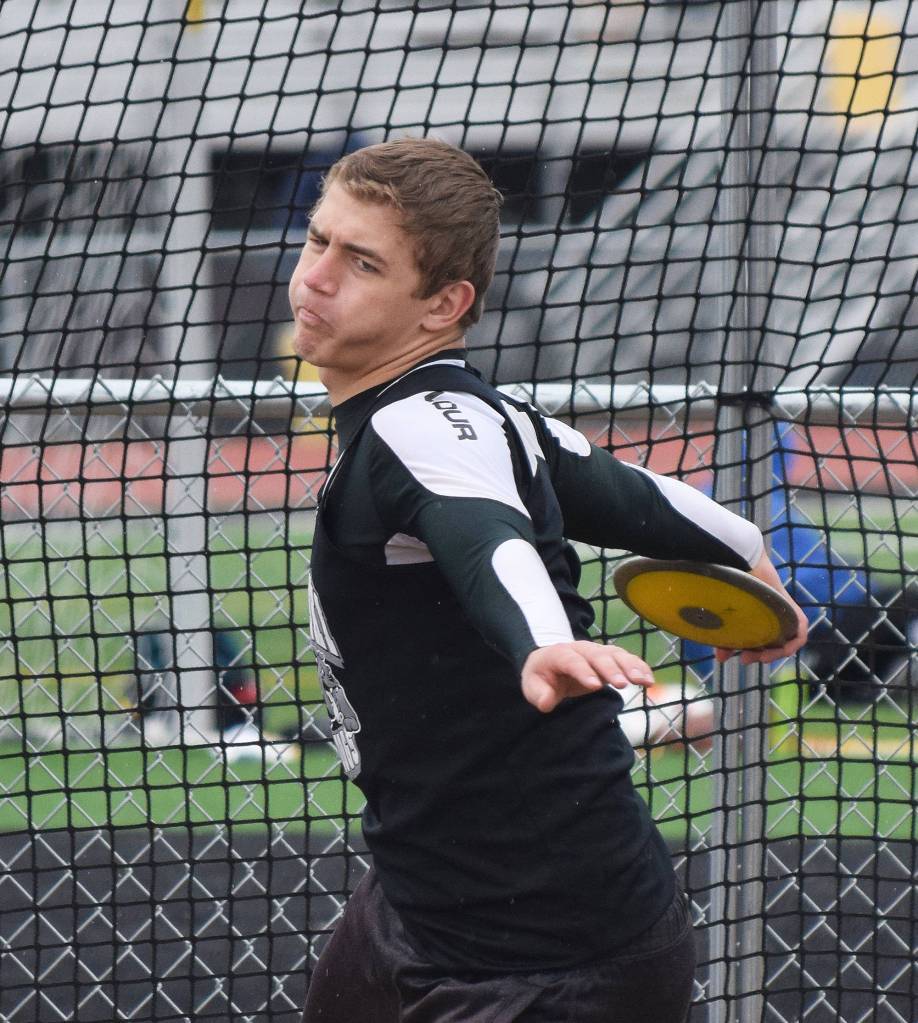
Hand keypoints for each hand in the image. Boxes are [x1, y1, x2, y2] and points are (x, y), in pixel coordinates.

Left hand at [521, 640, 653, 713]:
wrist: (550, 663)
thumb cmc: (541, 677)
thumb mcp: (532, 686)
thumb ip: (538, 694)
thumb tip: (545, 703)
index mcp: (559, 654)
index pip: (572, 661)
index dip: (583, 671)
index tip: (595, 685)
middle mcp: (581, 649)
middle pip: (598, 656)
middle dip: (611, 669)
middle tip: (623, 683)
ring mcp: (597, 652)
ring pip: (616, 655)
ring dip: (630, 667)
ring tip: (644, 681)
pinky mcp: (610, 659)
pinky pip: (626, 660)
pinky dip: (639, 667)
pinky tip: (649, 679)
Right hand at [713, 552, 808, 664]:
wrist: (745, 566)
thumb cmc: (733, 584)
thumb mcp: (729, 616)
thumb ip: (726, 637)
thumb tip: (720, 658)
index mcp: (758, 614)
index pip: (758, 640)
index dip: (750, 652)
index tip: (738, 657)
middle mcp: (772, 616)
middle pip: (770, 643)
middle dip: (758, 655)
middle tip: (745, 659)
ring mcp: (784, 615)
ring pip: (784, 642)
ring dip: (773, 653)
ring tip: (760, 657)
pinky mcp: (795, 615)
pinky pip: (799, 635)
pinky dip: (791, 645)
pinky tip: (780, 648)